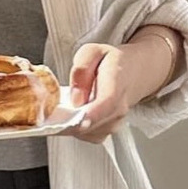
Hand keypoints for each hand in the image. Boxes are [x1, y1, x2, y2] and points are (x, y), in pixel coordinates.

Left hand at [65, 31, 180, 142]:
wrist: (133, 73)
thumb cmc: (110, 62)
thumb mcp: (92, 52)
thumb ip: (81, 70)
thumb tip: (75, 98)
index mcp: (117, 81)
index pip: (108, 101)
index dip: (94, 114)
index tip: (79, 123)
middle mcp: (119, 106)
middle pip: (95, 122)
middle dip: (71, 123)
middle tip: (54, 115)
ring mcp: (115, 122)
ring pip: (88, 132)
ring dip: (71, 125)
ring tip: (66, 109)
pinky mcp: (106, 132)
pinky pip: (87, 136)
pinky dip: (75, 129)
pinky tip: (73, 115)